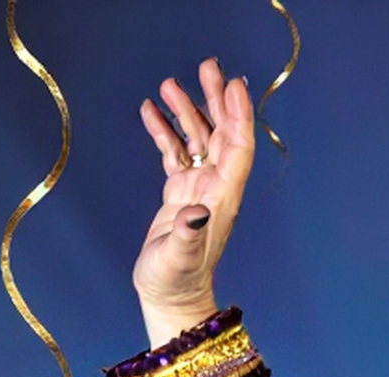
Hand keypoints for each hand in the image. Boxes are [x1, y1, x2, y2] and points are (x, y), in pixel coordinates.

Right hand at [133, 60, 256, 347]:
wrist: (170, 298)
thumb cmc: (175, 282)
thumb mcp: (179, 259)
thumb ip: (188, 235)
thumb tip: (196, 211)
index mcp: (222, 199)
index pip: (238, 148)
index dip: (238, 116)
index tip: (233, 85)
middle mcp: (214, 189)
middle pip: (221, 135)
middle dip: (216, 100)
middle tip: (207, 67)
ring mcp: (197, 190)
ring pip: (198, 140)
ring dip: (187, 111)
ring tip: (168, 84)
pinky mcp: (179, 195)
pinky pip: (175, 154)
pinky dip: (166, 132)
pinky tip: (150, 111)